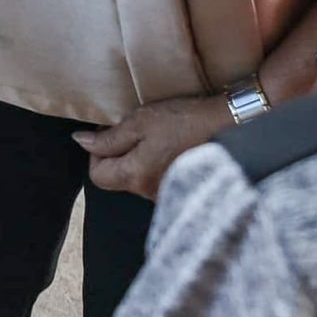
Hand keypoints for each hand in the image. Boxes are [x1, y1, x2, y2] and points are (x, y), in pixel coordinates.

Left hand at [75, 95, 231, 198]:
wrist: (235, 127)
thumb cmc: (185, 121)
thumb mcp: (141, 122)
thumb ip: (109, 138)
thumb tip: (82, 142)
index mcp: (135, 177)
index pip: (98, 176)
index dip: (98, 152)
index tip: (112, 131)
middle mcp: (150, 193)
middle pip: (119, 177)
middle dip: (120, 154)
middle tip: (136, 129)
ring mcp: (170, 194)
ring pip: (140, 178)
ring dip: (141, 158)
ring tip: (159, 136)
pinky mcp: (188, 190)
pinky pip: (160, 179)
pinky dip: (160, 164)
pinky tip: (174, 146)